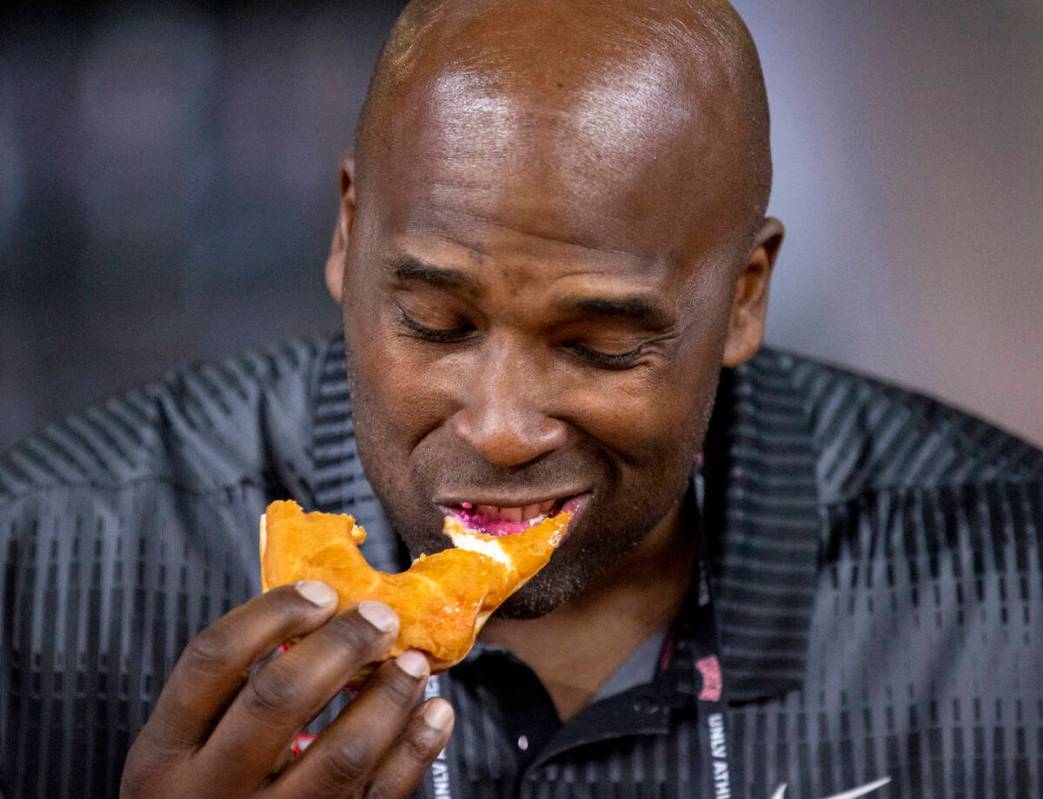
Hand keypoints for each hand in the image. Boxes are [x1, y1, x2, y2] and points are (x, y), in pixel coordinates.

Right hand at [121, 581, 453, 798]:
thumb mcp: (188, 753)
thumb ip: (233, 698)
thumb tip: (317, 616)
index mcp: (164, 754)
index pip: (213, 659)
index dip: (271, 613)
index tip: (321, 591)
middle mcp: (208, 791)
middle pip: (279, 697)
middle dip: (341, 646)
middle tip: (381, 617)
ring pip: (342, 754)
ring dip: (389, 696)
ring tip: (414, 662)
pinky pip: (379, 795)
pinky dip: (415, 748)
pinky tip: (433, 713)